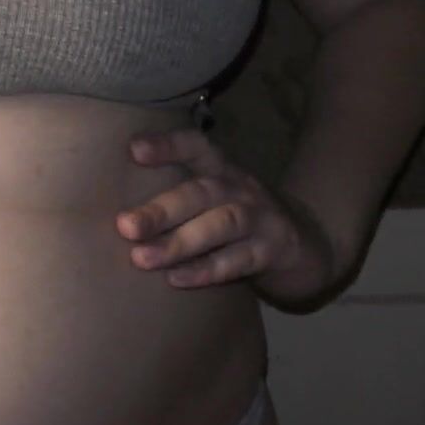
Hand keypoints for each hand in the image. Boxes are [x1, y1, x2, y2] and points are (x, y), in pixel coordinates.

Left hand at [115, 127, 337, 305]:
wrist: (308, 244)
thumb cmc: (240, 221)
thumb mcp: (214, 199)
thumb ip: (176, 197)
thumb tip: (116, 214)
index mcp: (222, 170)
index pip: (196, 146)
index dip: (167, 145)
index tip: (133, 150)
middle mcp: (241, 188)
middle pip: (202, 191)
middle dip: (161, 209)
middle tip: (124, 227)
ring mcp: (262, 218)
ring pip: (221, 224)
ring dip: (180, 241)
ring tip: (142, 259)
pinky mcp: (276, 249)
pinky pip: (241, 259)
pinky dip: (209, 269)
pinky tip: (178, 279)